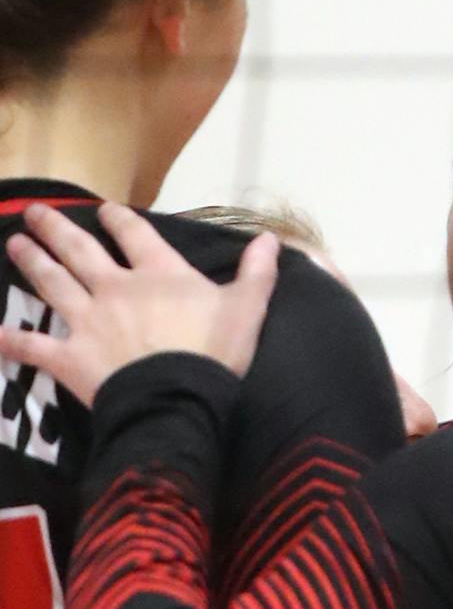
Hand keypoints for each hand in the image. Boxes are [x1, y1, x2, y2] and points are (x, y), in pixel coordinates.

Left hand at [0, 202, 279, 402]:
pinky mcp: (70, 356)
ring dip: (31, 262)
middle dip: (56, 229)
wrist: (179, 397)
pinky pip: (33, 346)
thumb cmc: (216, 354)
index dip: (118, 220)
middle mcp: (115, 287)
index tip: (105, 210)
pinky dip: (11, 341)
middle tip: (35, 214)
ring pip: (52, 284)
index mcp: (158, 274)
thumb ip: (257, 274)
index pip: (134, 234)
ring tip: (14, 244)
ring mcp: (87, 320)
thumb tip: (271, 240)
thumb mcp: (247, 309)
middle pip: (79, 251)